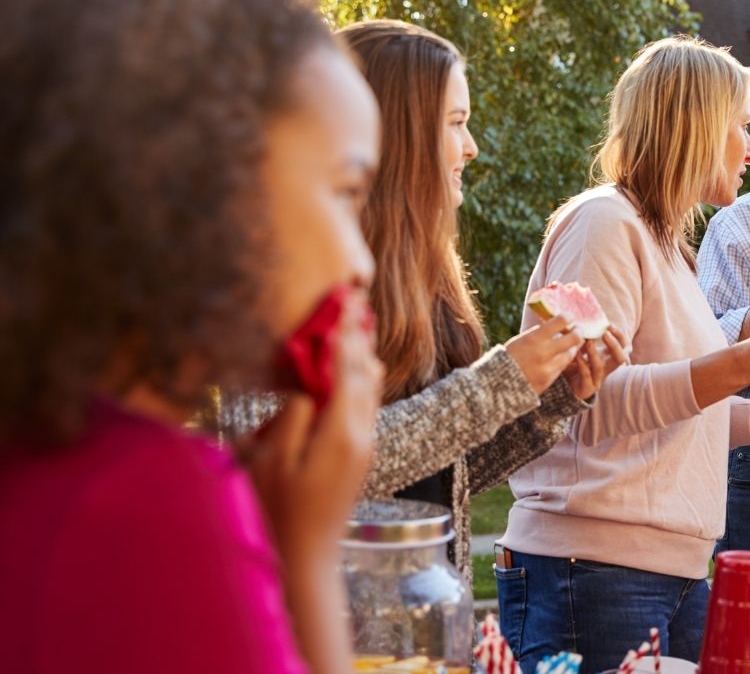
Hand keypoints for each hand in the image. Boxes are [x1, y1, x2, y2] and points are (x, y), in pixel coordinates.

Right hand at [246, 292, 382, 557]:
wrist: (307, 555)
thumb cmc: (279, 510)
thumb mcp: (272, 461)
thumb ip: (292, 417)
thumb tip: (306, 383)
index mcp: (340, 431)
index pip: (345, 369)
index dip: (343, 333)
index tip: (343, 300)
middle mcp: (361, 433)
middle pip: (366, 371)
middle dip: (357, 336)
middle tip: (352, 300)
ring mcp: (365, 444)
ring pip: (371, 386)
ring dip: (361, 355)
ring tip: (355, 323)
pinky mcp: (360, 453)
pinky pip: (366, 403)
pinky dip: (359, 377)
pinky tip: (350, 367)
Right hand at [505, 315, 585, 393]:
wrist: (497, 384)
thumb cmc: (507, 358)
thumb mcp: (520, 340)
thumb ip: (538, 334)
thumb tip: (554, 328)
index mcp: (535, 338)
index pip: (561, 321)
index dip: (568, 317)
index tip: (569, 317)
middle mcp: (544, 352)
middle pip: (574, 338)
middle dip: (578, 332)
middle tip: (578, 330)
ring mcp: (548, 368)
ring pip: (571, 355)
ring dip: (573, 348)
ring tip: (571, 345)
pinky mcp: (549, 380)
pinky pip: (562, 368)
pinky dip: (563, 361)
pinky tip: (561, 357)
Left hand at [563, 325, 628, 400]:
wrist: (568, 388)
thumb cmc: (578, 365)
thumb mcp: (585, 350)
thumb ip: (589, 339)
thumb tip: (586, 320)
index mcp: (609, 358)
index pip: (625, 347)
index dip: (620, 336)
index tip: (610, 325)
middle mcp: (607, 369)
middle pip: (621, 358)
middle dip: (614, 345)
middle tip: (604, 334)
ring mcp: (597, 379)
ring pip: (601, 367)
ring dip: (594, 353)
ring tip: (587, 342)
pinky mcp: (587, 388)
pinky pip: (586, 375)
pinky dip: (581, 364)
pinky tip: (575, 355)